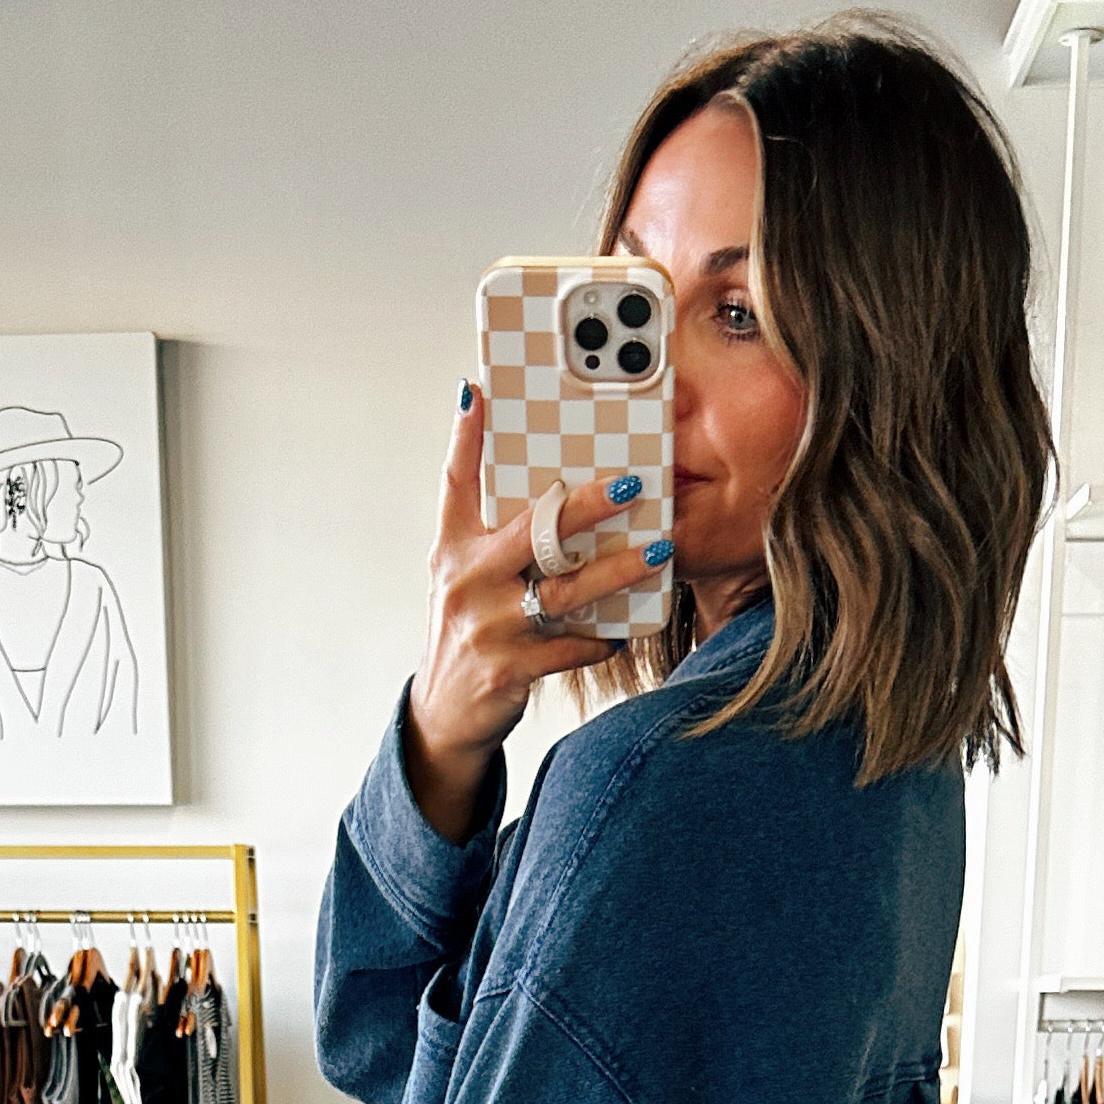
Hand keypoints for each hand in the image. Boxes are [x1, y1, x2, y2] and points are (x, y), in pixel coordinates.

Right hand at [401, 390, 665, 842]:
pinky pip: (569, 647)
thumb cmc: (468, 627)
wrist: (445, 713)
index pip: (455, 481)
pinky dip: (602, 637)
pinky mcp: (508, 669)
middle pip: (531, 532)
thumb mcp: (460, 570)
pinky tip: (626, 627)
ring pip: (562, 592)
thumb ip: (484, 518)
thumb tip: (512, 454)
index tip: (481, 391)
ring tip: (657, 553)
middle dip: (585, 506)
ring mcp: (487, 627)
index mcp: (453, 549)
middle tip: (633, 485)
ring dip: (615, 571)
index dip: (466, 435)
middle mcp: (465, 582)